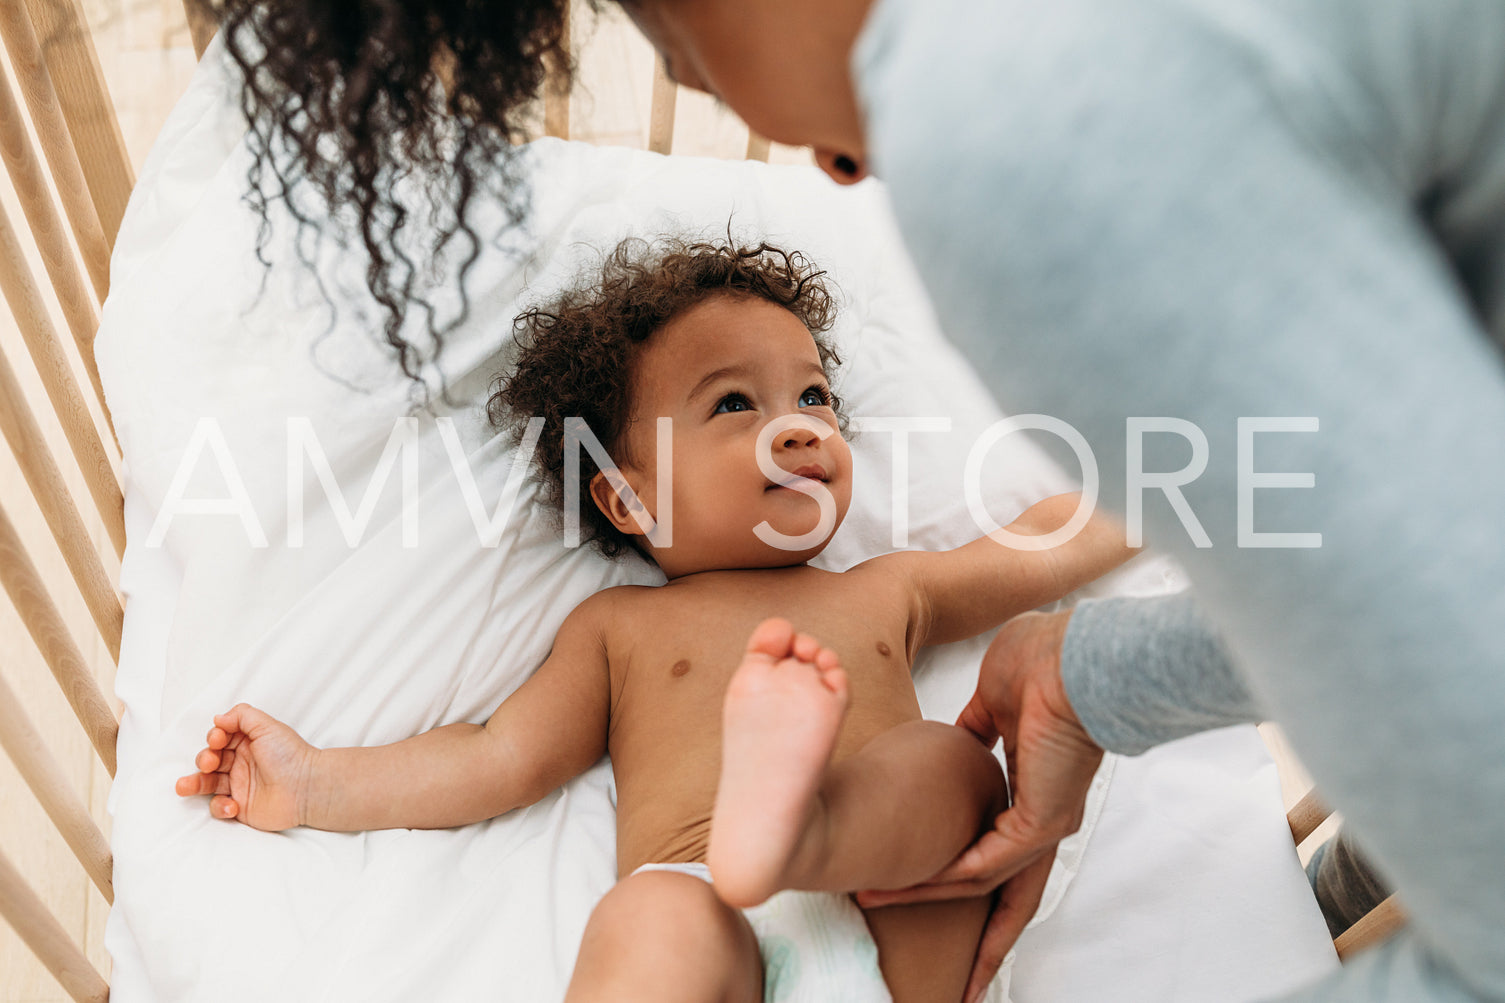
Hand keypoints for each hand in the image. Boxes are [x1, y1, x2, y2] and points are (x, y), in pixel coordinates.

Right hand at [174, 703, 317, 831]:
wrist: (306, 788)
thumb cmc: (290, 755)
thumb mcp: (267, 726)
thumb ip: (241, 715)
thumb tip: (218, 718)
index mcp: (247, 743)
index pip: (219, 739)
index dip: (214, 738)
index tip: (218, 740)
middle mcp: (241, 763)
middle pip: (209, 760)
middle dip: (203, 759)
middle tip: (210, 762)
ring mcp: (239, 786)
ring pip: (208, 784)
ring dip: (194, 784)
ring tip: (183, 787)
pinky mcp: (240, 807)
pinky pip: (219, 807)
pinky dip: (220, 806)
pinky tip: (233, 805)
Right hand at [858, 610, 1103, 1002]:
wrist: (1068, 658)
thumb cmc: (1042, 663)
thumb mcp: (992, 700)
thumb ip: (975, 726)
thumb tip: (961, 736)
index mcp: (1036, 789)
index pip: (1003, 851)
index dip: (968, 875)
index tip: (932, 888)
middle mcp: (1044, 818)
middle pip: (1010, 897)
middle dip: (981, 942)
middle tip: (956, 982)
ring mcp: (1044, 825)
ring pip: (988, 886)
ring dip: (927, 897)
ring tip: (875, 902)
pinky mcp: (1038, 823)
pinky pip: (984, 866)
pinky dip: (941, 879)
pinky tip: (907, 884)